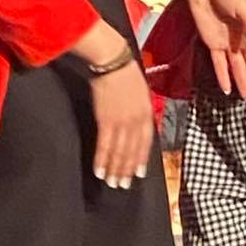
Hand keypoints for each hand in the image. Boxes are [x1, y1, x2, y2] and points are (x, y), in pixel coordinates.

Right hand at [90, 58, 155, 188]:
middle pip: (132, 150)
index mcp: (146, 112)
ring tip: (111, 183)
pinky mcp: (106, 120)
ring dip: (115, 169)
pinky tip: (99, 171)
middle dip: (127, 169)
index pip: (146, 142)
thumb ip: (139, 109)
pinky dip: (102, 160)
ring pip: (119, 151)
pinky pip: (105, 145)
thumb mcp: (140, 90)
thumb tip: (137, 123)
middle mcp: (136, 120)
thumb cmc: (125, 72)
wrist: (113, 60)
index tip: (138, 173)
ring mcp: (122, 121)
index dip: (141, 159)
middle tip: (123, 185)